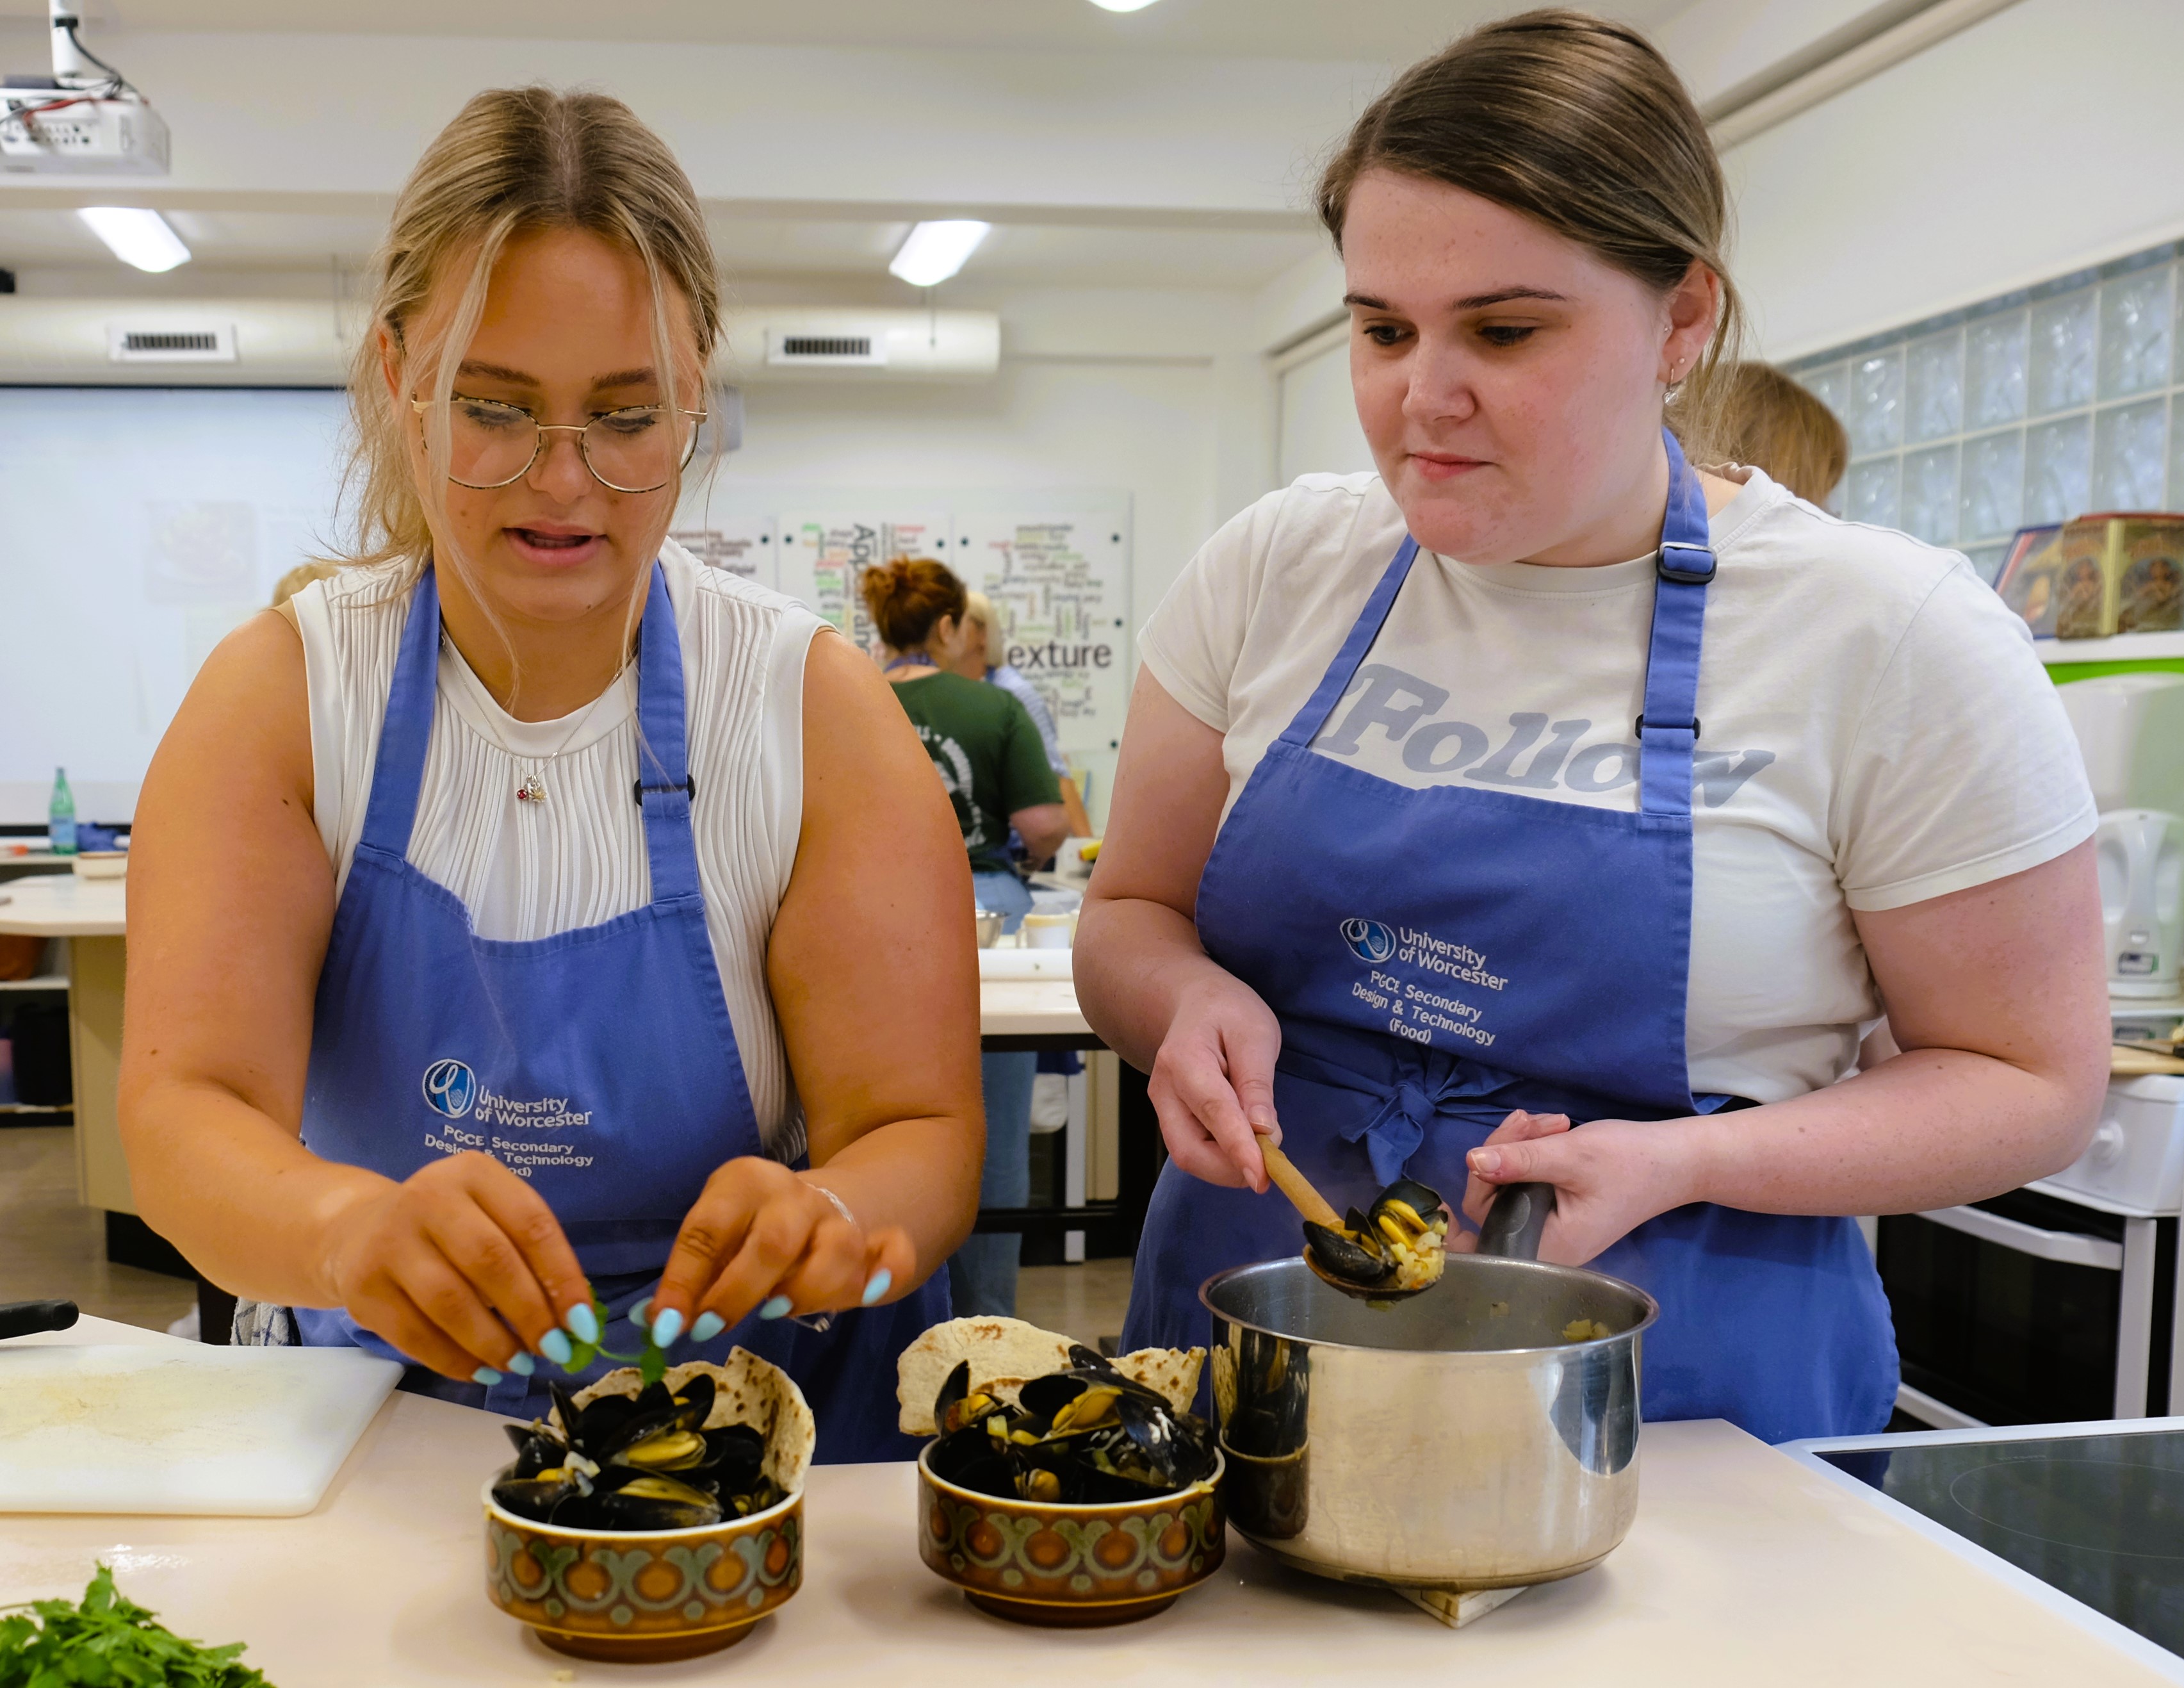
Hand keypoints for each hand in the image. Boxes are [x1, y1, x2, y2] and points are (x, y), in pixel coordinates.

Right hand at [319, 1151, 592, 1382]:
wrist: (359, 1231)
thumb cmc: (448, 1227)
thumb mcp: (489, 1216)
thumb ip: (529, 1255)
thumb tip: (573, 1321)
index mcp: (474, 1173)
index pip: (531, 1225)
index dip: (562, 1278)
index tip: (582, 1323)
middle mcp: (428, 1197)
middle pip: (492, 1261)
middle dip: (531, 1314)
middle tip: (554, 1350)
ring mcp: (390, 1241)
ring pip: (451, 1303)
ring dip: (494, 1343)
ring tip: (520, 1365)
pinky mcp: (364, 1287)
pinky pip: (415, 1335)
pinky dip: (455, 1360)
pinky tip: (481, 1370)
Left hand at [647, 1157, 913, 1341]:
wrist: (823, 1200)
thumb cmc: (753, 1228)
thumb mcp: (718, 1234)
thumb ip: (693, 1277)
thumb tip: (657, 1324)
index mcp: (745, 1183)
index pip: (708, 1230)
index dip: (684, 1280)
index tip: (668, 1326)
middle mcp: (795, 1195)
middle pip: (775, 1241)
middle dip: (740, 1292)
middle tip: (712, 1328)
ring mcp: (841, 1218)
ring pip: (837, 1250)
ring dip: (806, 1290)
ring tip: (778, 1309)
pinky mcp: (877, 1240)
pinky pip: (893, 1254)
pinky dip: (885, 1272)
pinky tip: (869, 1292)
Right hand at [1146, 974, 1283, 1191]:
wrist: (1195, 1003)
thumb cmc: (1227, 1012)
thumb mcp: (1255, 1033)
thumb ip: (1258, 1083)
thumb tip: (1264, 1132)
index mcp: (1184, 1059)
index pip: (1213, 1111)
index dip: (1237, 1148)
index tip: (1261, 1176)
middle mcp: (1164, 1089)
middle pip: (1189, 1150)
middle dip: (1231, 1168)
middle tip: (1272, 1163)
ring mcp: (1164, 1107)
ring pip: (1190, 1157)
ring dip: (1228, 1166)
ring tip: (1262, 1147)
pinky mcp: (1172, 1120)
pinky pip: (1195, 1150)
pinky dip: (1223, 1158)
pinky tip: (1245, 1141)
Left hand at [1456, 1109, 1704, 1265]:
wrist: (1677, 1160)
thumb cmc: (1631, 1162)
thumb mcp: (1572, 1155)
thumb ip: (1521, 1161)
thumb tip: (1472, 1160)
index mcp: (1547, 1247)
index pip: (1485, 1224)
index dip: (1465, 1202)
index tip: (1459, 1172)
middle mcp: (1544, 1245)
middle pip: (1493, 1198)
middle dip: (1505, 1151)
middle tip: (1531, 1120)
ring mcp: (1551, 1227)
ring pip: (1509, 1183)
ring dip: (1520, 1145)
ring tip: (1553, 1120)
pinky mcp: (1557, 1208)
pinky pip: (1527, 1180)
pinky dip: (1532, 1152)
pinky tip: (1551, 1129)